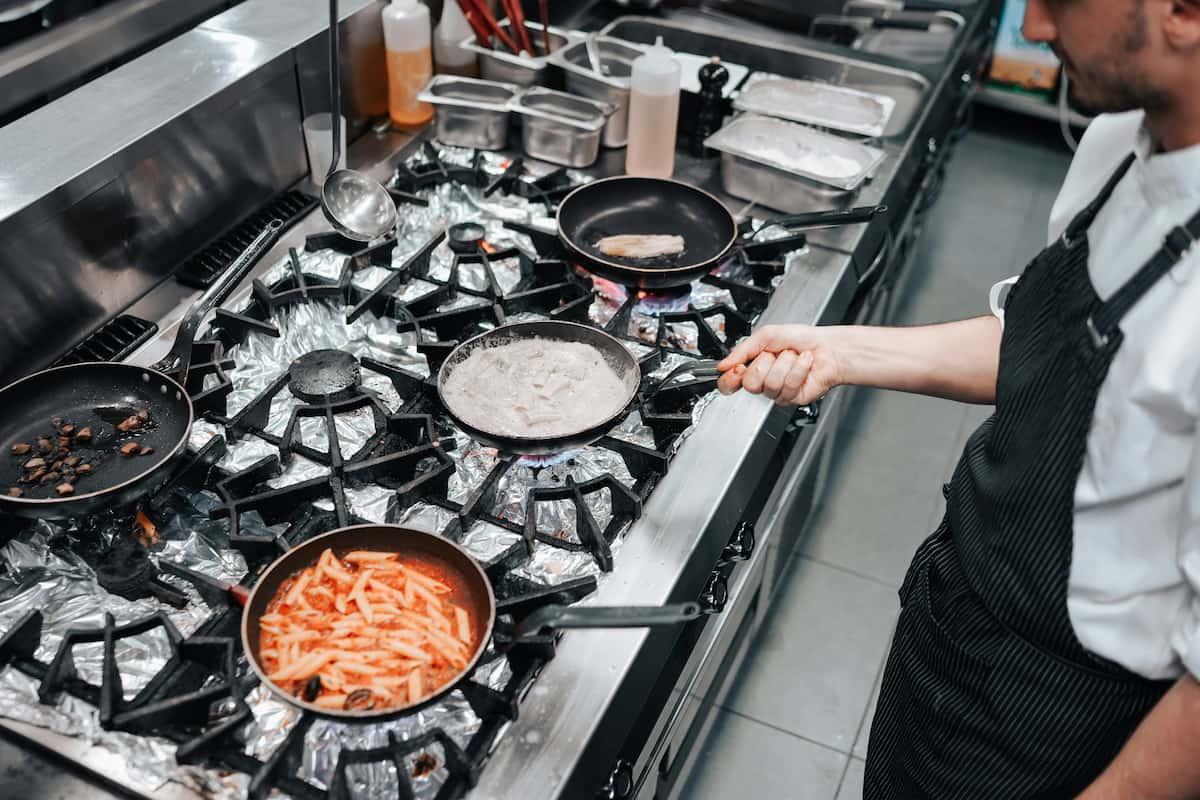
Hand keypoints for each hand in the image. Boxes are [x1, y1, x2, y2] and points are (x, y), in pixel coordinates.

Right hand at [716, 325, 842, 405]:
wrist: (826, 347)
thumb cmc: (801, 340)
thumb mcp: (766, 336)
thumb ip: (741, 350)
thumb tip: (723, 364)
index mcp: (753, 367)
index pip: (730, 383)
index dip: (730, 378)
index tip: (737, 368)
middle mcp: (763, 382)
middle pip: (750, 384)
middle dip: (764, 364)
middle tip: (774, 355)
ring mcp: (778, 392)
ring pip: (770, 384)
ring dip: (784, 364)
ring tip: (793, 357)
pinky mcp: (793, 398)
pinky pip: (788, 386)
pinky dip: (798, 369)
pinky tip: (803, 364)